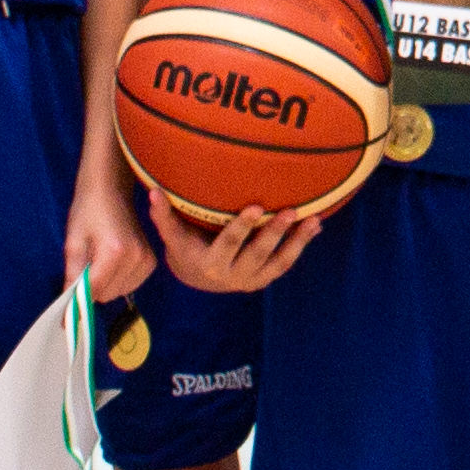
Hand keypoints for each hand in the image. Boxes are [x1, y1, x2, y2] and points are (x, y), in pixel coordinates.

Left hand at [64, 168, 157, 301]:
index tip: (64, 317)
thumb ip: (73, 275)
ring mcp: (146, 260)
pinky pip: (129, 285)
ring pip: (118, 293)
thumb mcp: (73, 241)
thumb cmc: (87, 210)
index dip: (77, 302)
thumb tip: (68, 308)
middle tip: (85, 265)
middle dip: (92, 287)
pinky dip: (117, 281)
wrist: (111, 188)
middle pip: (107, 295)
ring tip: (99, 259)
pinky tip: (112, 262)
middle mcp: (135, 258)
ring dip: (105, 284)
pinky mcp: (151, 262)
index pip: (95, 290)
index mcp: (114, 251)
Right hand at [150, 184, 324, 292]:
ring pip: (279, 262)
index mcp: (211, 263)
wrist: (199, 278)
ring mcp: (253, 279)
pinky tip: (316, 226)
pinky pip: (286, 263)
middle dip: (274, 233)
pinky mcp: (265, 278)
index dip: (243, 227)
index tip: (256, 206)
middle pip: (257, 254)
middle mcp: (234, 275)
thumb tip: (153, 190)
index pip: (229, 244)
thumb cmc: (186, 248)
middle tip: (291, 211)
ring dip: (298, 241)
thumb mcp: (174, 236)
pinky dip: (301, 245)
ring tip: (313, 220)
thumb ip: (163, 216)